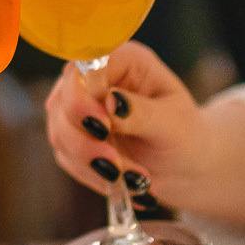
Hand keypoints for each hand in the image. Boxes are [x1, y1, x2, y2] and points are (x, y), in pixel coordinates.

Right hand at [44, 42, 205, 204]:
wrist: (184, 164)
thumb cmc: (184, 133)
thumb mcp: (172, 122)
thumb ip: (141, 112)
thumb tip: (110, 102)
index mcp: (123, 61)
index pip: (84, 67)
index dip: (82, 96)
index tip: (103, 126)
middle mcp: (95, 80)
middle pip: (63, 102)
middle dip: (84, 140)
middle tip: (115, 164)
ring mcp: (80, 109)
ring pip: (60, 133)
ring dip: (91, 162)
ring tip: (131, 178)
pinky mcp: (74, 138)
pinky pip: (68, 158)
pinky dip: (94, 175)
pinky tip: (124, 183)